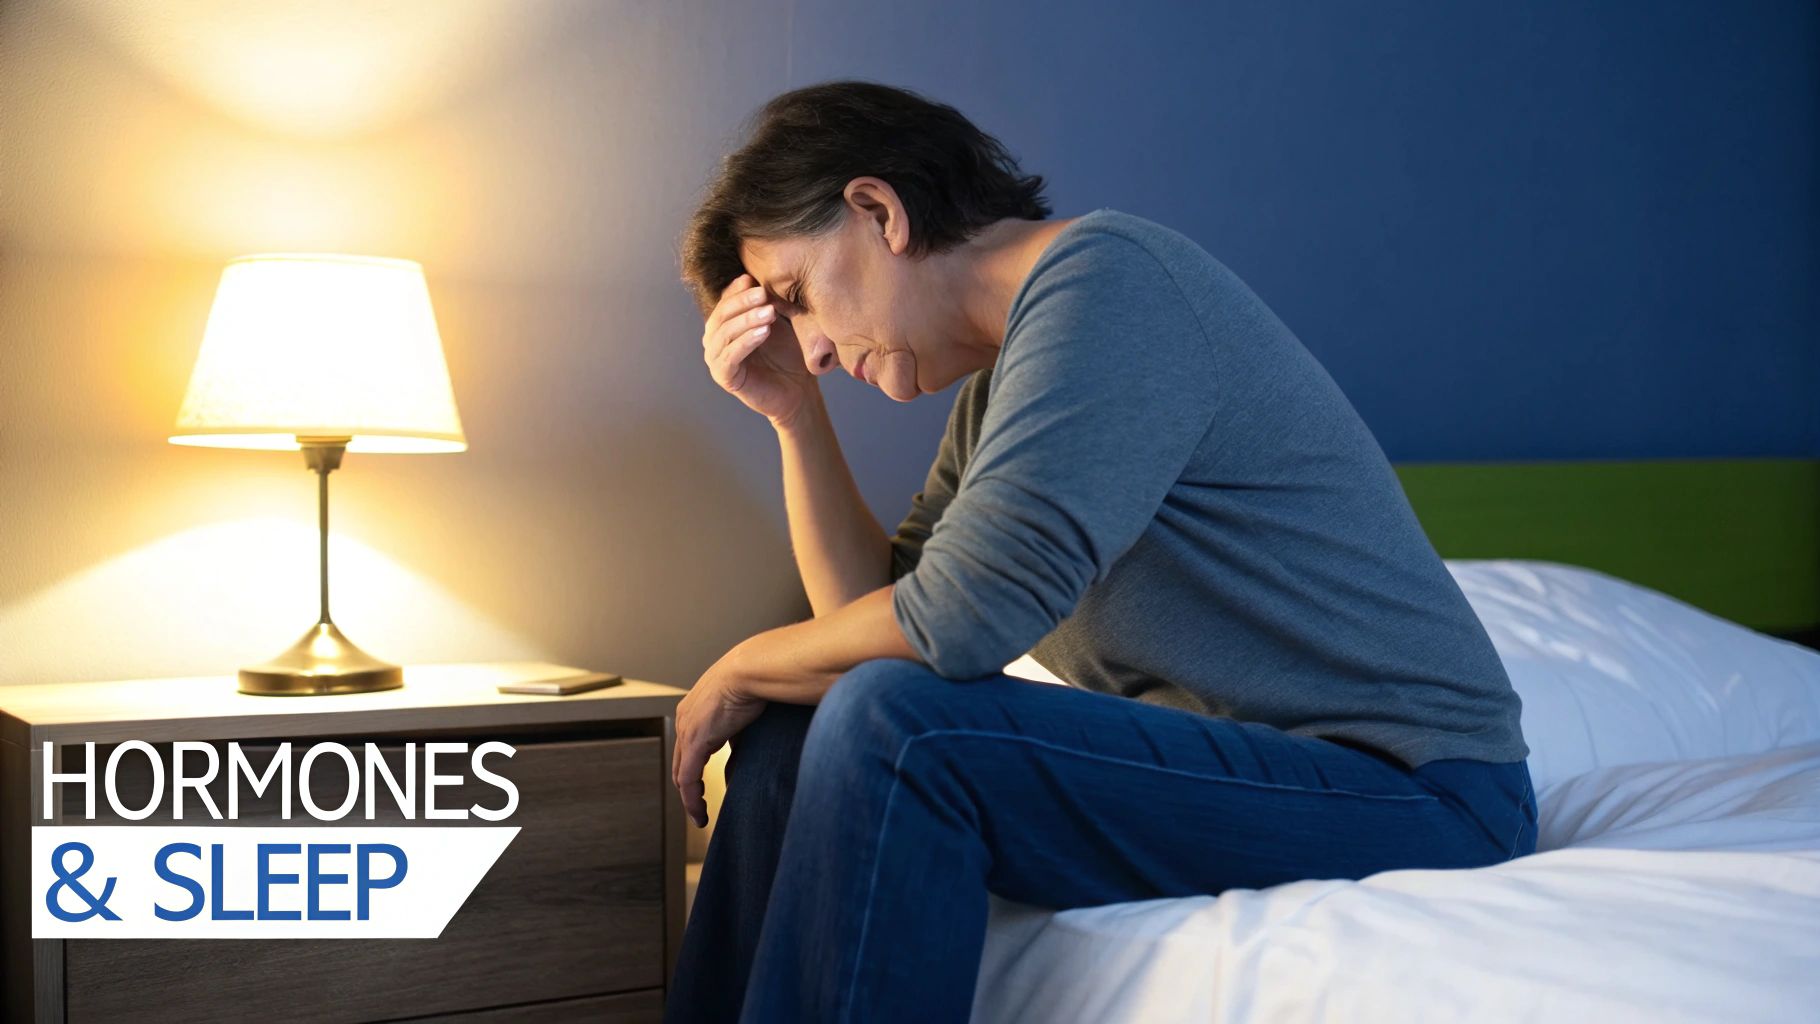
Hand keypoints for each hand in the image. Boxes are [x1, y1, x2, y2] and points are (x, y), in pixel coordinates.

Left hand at [672, 646, 768, 828]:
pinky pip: (689, 778)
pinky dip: (693, 799)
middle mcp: (685, 720)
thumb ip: (734, 749)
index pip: (687, 749)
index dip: (693, 772)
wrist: (754, 669)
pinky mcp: (696, 740)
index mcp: (694, 711)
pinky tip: (701, 813)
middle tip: (699, 809)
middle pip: (680, 764)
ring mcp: (688, 730)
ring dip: (690, 799)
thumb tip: (734, 776)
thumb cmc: (755, 685)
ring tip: (700, 816)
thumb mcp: (741, 722)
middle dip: (689, 789)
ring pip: (681, 775)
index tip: (701, 790)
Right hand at [702, 273, 817, 426]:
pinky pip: (729, 357)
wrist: (799, 390)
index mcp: (725, 325)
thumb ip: (765, 302)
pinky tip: (763, 332)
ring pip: (724, 334)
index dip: (736, 289)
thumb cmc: (788, 354)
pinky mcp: (724, 378)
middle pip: (721, 315)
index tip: (752, 278)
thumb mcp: (777, 322)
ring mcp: (717, 360)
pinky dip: (745, 342)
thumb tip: (756, 275)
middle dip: (742, 302)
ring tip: (768, 312)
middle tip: (763, 293)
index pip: (724, 301)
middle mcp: (715, 340)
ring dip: (746, 320)